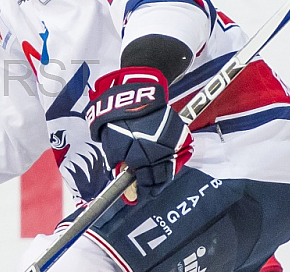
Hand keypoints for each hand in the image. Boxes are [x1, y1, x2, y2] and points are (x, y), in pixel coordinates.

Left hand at [86, 67, 192, 202]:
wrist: (135, 93)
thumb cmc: (117, 117)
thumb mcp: (110, 142)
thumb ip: (117, 161)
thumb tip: (122, 175)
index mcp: (140, 156)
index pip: (144, 183)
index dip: (140, 193)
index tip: (136, 197)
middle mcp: (158, 152)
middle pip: (160, 179)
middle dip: (153, 187)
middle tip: (146, 191)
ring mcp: (171, 143)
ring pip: (170, 168)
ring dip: (162, 176)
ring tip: (154, 180)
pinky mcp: (178, 134)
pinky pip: (176, 154)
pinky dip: (170, 160)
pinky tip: (161, 163)